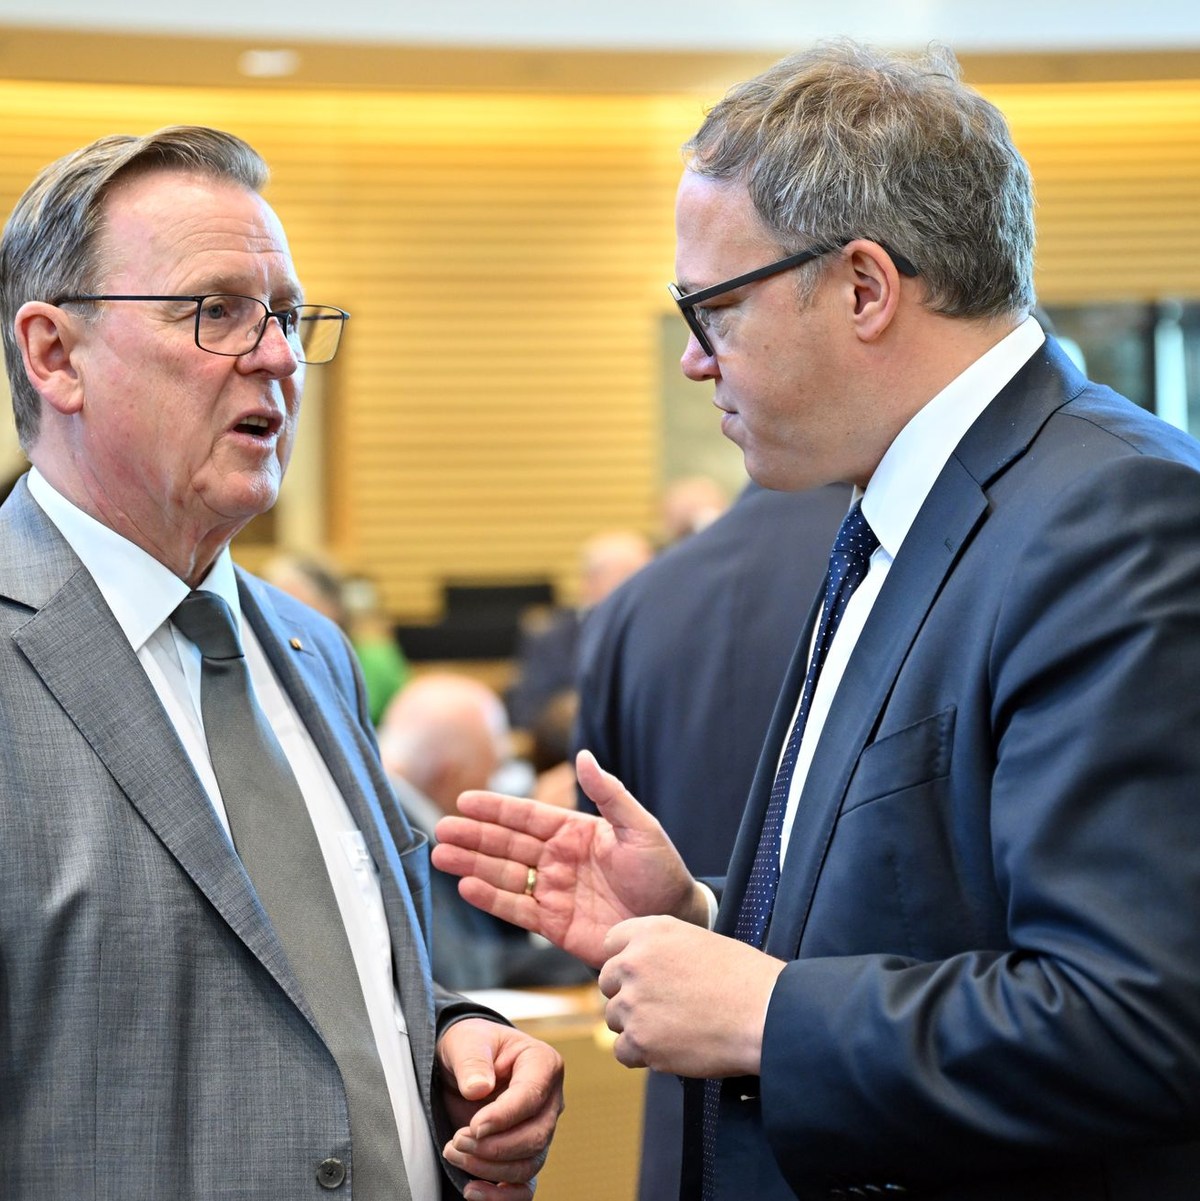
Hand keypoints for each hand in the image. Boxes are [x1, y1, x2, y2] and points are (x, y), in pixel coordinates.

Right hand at [432, 750, 704, 966]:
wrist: (672, 921)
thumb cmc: (661, 871)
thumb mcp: (640, 827)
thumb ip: (610, 794)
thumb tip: (585, 756)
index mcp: (574, 831)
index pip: (526, 816)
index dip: (495, 808)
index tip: (464, 800)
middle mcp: (557, 858)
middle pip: (507, 844)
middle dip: (473, 836)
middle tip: (441, 829)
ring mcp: (552, 890)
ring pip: (503, 875)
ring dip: (472, 865)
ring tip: (442, 856)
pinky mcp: (553, 923)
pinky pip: (516, 909)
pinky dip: (490, 899)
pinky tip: (467, 887)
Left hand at [437, 1018, 564, 1200]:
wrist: (464, 1065)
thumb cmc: (472, 1046)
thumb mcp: (466, 1041)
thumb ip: (472, 1060)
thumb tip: (479, 1090)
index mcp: (544, 1064)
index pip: (531, 1098)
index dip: (503, 1117)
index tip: (473, 1126)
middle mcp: (550, 1100)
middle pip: (534, 1137)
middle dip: (493, 1147)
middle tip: (456, 1140)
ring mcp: (541, 1130)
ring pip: (528, 1164)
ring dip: (489, 1168)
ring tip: (453, 1152)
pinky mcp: (526, 1154)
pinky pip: (525, 1187)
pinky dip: (502, 1197)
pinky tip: (473, 1191)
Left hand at [598, 915, 786, 1076]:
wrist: (764, 1014)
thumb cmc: (742, 978)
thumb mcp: (697, 941)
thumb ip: (660, 949)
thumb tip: (639, 969)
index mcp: (650, 933)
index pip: (611, 943)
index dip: (626, 962)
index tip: (640, 975)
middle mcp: (634, 963)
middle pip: (608, 984)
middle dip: (628, 995)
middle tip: (660, 1007)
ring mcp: (634, 1003)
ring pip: (614, 1019)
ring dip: (636, 1026)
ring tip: (672, 1028)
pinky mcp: (640, 1040)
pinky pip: (622, 1051)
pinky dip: (641, 1055)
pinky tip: (669, 1048)